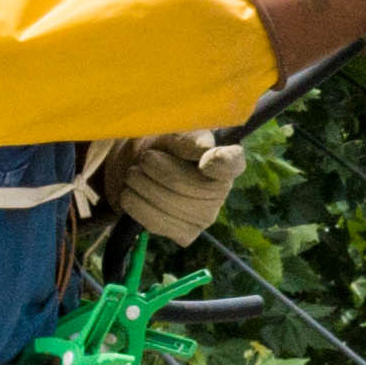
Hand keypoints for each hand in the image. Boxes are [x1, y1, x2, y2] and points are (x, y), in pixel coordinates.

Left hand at [112, 130, 244, 245]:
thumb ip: (187, 137)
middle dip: (162, 171)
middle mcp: (220, 191)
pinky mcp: (185, 234)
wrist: (132, 169)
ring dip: (144, 186)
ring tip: (133, 174)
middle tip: (144, 158)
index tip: (205, 161)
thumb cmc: (156, 145)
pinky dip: (137, 206)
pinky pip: (158, 223)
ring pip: (174, 206)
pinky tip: (131, 193)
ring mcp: (205, 216)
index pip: (233, 163)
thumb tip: (204, 148)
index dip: (223, 164)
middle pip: (196, 188)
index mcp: (223, 158)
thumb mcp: (168, 130)